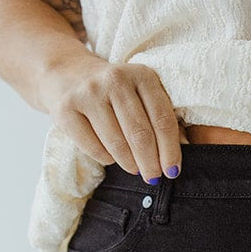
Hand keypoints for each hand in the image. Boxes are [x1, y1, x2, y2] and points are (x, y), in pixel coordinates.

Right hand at [38, 55, 189, 180]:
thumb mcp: (141, 93)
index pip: (162, 119)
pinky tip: (111, 157)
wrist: (67, 73)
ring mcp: (88, 93)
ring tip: (135, 169)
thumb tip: (184, 149)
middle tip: (154, 178)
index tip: (173, 171)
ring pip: (117, 144)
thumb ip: (162, 117)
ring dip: (130, 164)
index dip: (170, 150)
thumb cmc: (115, 91)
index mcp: (142, 75)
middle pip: (140, 134)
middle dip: (151, 163)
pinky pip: (93, 148)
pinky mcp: (66, 109)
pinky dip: (106, 158)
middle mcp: (115, 80)